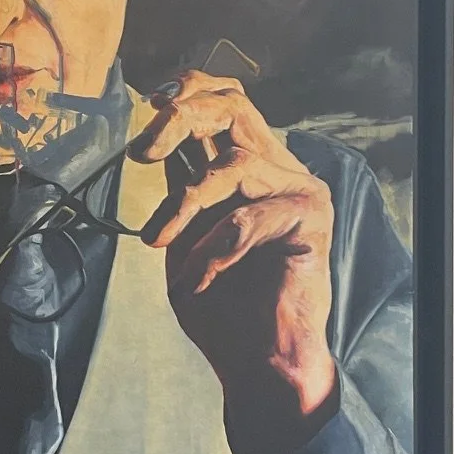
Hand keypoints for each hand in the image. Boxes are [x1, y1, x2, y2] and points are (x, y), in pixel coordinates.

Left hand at [130, 71, 336, 453]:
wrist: (257, 364)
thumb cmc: (221, 308)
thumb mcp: (184, 237)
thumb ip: (179, 189)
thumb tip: (156, 140)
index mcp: (249, 166)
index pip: (226, 102)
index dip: (190, 89)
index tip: (150, 102)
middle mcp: (277, 169)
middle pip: (234, 107)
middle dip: (182, 119)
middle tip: (142, 151)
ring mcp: (299, 189)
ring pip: (234, 165)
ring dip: (185, 206)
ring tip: (161, 242)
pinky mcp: (311, 218)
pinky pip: (247, 218)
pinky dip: (212, 250)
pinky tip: (198, 278)